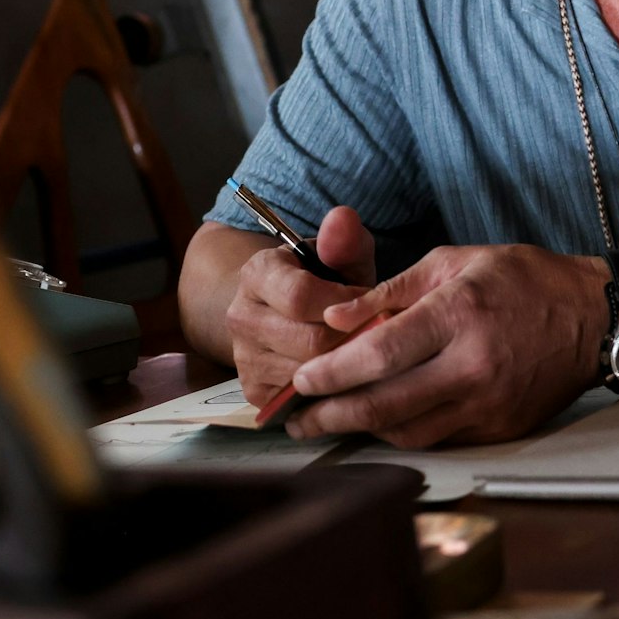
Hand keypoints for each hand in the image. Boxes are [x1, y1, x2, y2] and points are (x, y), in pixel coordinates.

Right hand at [225, 206, 377, 406]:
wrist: (280, 312)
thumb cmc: (321, 282)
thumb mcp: (337, 256)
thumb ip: (344, 240)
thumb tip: (343, 218)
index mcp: (257, 274)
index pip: (300, 296)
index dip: (344, 303)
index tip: (368, 301)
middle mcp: (241, 316)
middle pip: (308, 342)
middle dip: (351, 340)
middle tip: (377, 334)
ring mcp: (243, 357)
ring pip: (307, 375)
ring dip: (344, 369)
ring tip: (365, 354)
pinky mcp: (254, 391)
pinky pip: (300, 400)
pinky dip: (330, 393)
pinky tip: (348, 378)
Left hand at [286, 244, 608, 447]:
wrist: (594, 319)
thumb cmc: (525, 281)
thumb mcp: (456, 261)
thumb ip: (392, 291)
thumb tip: (336, 315)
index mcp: (460, 315)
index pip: (379, 353)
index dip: (331, 371)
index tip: (301, 379)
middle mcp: (473, 366)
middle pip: (384, 404)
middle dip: (330, 414)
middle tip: (296, 417)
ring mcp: (489, 403)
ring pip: (407, 431)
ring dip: (361, 428)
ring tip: (330, 419)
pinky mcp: (500, 427)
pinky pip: (437, 438)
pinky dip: (402, 431)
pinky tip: (380, 419)